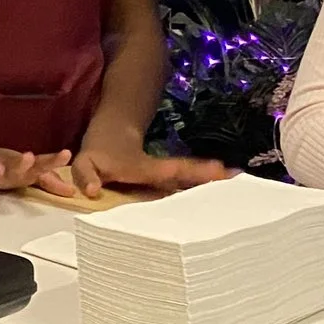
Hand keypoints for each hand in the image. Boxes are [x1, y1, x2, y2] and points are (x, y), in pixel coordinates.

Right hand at [0, 132, 71, 200]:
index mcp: (17, 166)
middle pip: (12, 164)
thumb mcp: (21, 171)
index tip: (66, 154)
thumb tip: (70, 191)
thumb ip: (45, 181)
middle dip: (20, 162)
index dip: (51, 160)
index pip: (38, 163)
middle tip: (28, 157)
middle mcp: (1, 167)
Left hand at [39, 141, 227, 199]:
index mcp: (147, 170)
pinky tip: (227, 183)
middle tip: (238, 177)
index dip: (193, 173)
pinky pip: (188, 180)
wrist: (112, 131)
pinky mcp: (168, 178)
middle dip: (211, 176)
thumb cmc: (99, 153)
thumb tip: (91, 192)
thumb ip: (86, 175)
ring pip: (192, 177)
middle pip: (190, 173)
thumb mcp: (85, 164)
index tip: (221, 170)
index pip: (174, 172)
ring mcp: (167, 175)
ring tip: (238, 179)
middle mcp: (163, 172)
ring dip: (213, 179)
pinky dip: (206, 181)